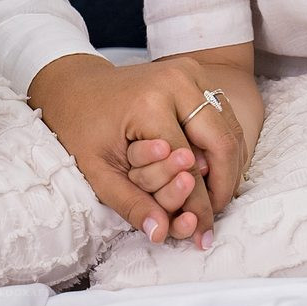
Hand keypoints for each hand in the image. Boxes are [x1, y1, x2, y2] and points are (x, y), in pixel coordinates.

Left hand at [28, 54, 249, 248]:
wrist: (76, 87)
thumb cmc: (82, 127)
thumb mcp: (97, 170)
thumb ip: (130, 203)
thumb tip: (160, 233)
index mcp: (150, 103)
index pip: (191, 164)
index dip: (200, 203)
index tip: (201, 233)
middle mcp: (177, 81)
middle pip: (223, 141)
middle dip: (224, 185)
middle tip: (213, 215)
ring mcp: (189, 72)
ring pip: (230, 128)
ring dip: (229, 167)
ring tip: (214, 198)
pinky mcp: (195, 73)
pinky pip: (224, 116)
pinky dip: (224, 147)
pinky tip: (212, 172)